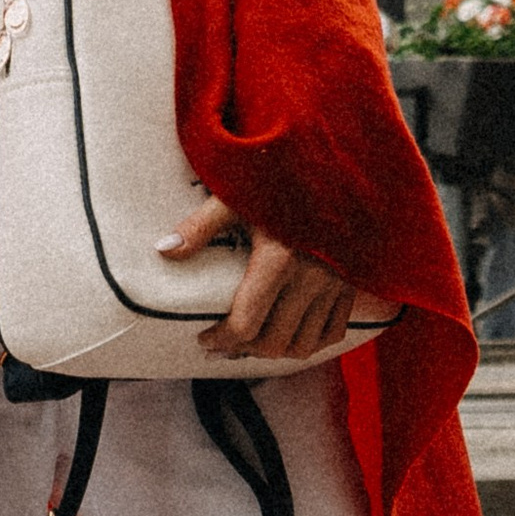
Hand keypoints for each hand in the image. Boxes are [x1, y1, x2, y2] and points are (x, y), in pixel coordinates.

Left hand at [159, 196, 356, 359]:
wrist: (331, 163)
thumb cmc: (279, 177)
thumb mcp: (236, 196)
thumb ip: (200, 225)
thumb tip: (164, 249)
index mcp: (279, 258)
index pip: (246, 323)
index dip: (221, 339)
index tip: (205, 338)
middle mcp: (310, 278)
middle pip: (275, 342)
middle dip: (245, 349)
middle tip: (223, 344)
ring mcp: (335, 284)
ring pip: (305, 345)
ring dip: (276, 352)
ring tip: (253, 343)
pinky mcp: (350, 283)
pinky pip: (333, 332)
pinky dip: (311, 343)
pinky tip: (290, 335)